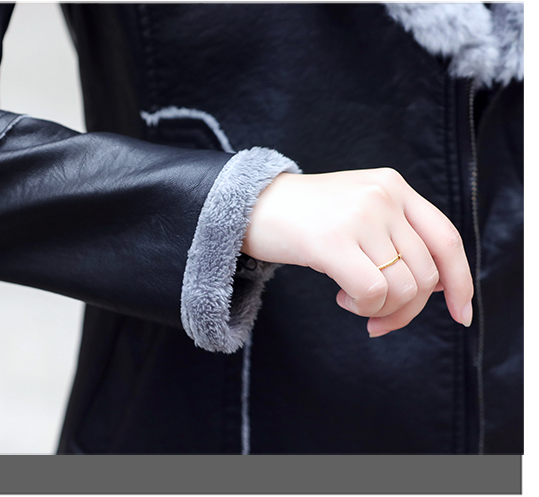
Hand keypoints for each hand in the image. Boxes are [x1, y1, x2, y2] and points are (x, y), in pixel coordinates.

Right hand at [241, 168, 472, 336]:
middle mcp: (383, 195)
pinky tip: (343, 298)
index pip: (446, 238)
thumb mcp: (359, 213)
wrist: (251, 205)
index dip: (460, 281)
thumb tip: (439, 287)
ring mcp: (358, 215)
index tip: (460, 313)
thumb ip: (398, 237)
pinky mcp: (332, 240)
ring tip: (352, 299)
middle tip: (376, 317)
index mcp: (393, 186)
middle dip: (407, 308)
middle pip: (425, 272)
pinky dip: (364, 306)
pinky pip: (373, 291)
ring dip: (381, 309)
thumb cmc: (305, 219)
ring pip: (403, 287)